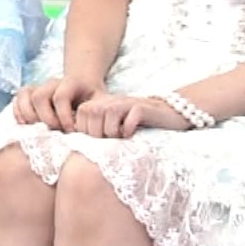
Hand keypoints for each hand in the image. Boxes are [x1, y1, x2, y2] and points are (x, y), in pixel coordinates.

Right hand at [11, 75, 104, 130]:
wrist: (85, 88)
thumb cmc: (93, 103)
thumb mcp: (100, 105)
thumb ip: (96, 115)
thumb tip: (89, 134)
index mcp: (72, 82)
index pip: (60, 97)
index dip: (64, 117)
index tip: (71, 131)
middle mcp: (53, 82)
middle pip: (39, 96)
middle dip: (46, 118)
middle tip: (55, 132)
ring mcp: (40, 86)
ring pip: (26, 95)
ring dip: (30, 116)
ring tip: (40, 130)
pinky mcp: (30, 93)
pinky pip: (18, 99)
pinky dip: (19, 113)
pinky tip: (28, 125)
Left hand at [73, 93, 191, 137]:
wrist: (167, 115)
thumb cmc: (136, 126)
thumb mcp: (113, 127)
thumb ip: (97, 130)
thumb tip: (77, 145)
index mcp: (102, 104)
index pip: (81, 115)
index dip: (85, 131)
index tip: (98, 142)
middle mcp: (112, 100)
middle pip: (92, 113)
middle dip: (98, 133)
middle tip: (110, 141)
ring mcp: (127, 102)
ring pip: (108, 113)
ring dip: (112, 131)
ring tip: (120, 138)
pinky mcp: (142, 108)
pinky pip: (130, 116)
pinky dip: (129, 128)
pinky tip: (132, 134)